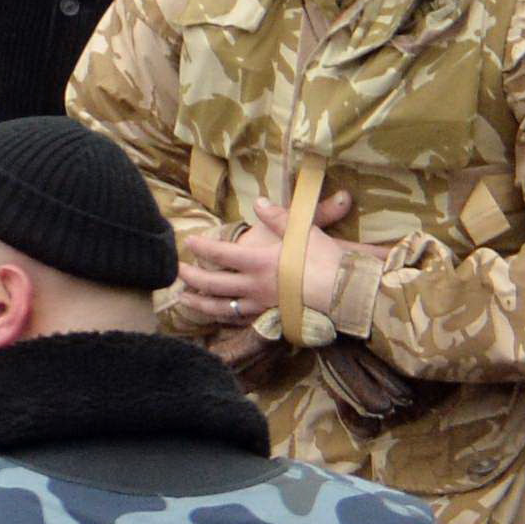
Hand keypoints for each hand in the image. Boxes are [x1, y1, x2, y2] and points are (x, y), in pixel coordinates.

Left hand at [180, 218, 344, 331]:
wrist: (346, 294)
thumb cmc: (326, 260)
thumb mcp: (302, 231)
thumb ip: (278, 216)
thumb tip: (259, 201)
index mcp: (258, 262)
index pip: (219, 254)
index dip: (201, 248)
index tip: (188, 242)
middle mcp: (254, 286)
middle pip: (213, 284)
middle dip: (191, 277)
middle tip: (177, 272)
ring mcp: (262, 305)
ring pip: (222, 308)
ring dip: (199, 303)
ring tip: (183, 299)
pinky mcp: (273, 319)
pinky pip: (243, 322)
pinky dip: (225, 320)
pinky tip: (217, 318)